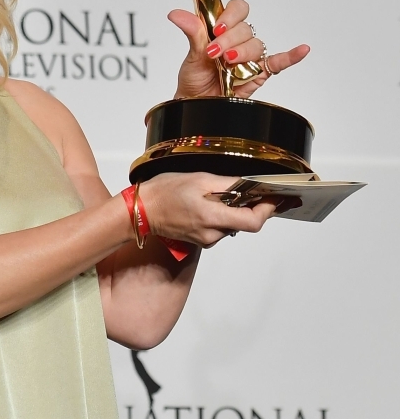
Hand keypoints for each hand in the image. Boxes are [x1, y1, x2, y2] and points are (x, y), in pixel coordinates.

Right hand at [140, 171, 278, 247]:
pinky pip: (221, 228)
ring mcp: (206, 239)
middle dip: (255, 207)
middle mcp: (212, 234)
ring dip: (237, 211)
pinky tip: (214, 203)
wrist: (141, 211)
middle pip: (247, 224)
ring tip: (226, 194)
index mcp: (212, 217)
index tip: (277, 197)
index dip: (269, 209)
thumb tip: (250, 185)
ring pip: (234, 226)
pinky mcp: (201, 240)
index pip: (253, 221)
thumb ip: (228, 184)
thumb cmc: (164, 193)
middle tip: (260, 191)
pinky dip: (224, 216)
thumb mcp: (199, 178)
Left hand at [168, 0, 309, 98]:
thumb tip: (176, 14)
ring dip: (243, 53)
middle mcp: (238, 40)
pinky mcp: (260, 73)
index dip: (230, 16)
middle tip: (216, 53)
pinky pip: (279, 62)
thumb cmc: (194, 79)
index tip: (217, 27)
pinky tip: (302, 50)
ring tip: (228, 64)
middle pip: (246, 28)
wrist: (196, 105)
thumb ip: (192, 32)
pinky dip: (291, 56)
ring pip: (257, 45)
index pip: (237, 9)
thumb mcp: (191, 55)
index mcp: (222, 29)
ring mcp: (250, 57)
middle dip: (230, 40)